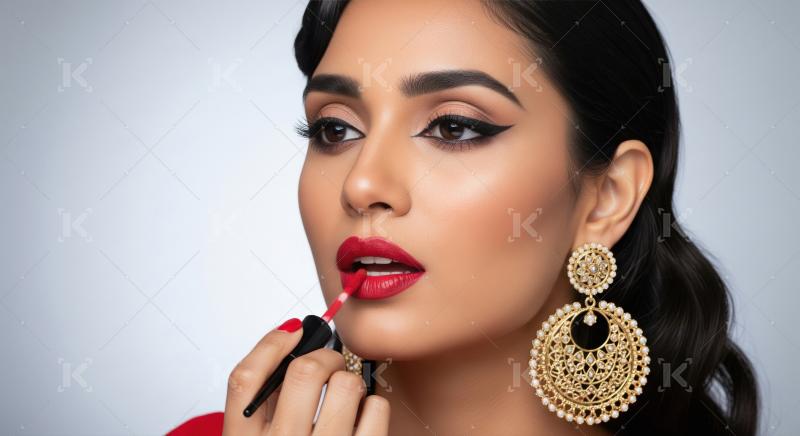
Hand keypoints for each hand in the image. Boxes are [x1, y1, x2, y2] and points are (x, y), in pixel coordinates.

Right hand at [222, 319, 390, 435]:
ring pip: (345, 385)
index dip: (270, 345)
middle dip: (325, 356)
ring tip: (347, 396)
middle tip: (331, 362)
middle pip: (303, 372)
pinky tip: (363, 416)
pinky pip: (375, 408)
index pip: (245, 379)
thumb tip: (290, 341)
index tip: (293, 333)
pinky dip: (373, 404)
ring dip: (350, 380)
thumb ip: (267, 405)